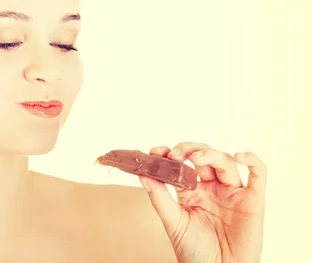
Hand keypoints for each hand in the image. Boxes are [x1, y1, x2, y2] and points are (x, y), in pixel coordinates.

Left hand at [138, 142, 266, 262]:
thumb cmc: (194, 252)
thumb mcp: (173, 222)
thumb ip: (160, 198)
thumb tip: (143, 173)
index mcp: (191, 191)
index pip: (182, 163)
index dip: (171, 153)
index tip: (157, 150)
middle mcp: (212, 188)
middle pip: (204, 157)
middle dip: (188, 150)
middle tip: (174, 154)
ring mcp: (232, 192)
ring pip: (225, 161)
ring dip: (210, 154)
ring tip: (195, 159)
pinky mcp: (252, 201)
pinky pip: (258, 174)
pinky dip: (252, 160)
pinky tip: (240, 156)